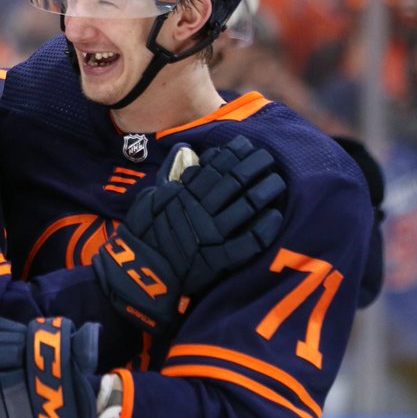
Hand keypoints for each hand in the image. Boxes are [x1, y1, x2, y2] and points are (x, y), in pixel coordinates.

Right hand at [93, 135, 285, 331]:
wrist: (138, 272)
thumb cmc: (144, 233)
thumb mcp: (151, 197)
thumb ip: (169, 173)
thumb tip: (183, 148)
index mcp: (185, 194)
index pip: (216, 167)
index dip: (235, 153)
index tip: (248, 145)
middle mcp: (201, 210)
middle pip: (235, 181)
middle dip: (255, 165)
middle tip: (269, 157)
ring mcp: (212, 235)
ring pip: (247, 206)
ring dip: (265, 190)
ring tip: (277, 180)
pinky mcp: (220, 260)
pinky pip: (247, 242)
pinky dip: (263, 228)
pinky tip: (276, 216)